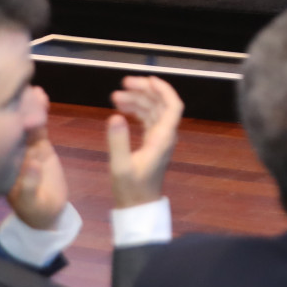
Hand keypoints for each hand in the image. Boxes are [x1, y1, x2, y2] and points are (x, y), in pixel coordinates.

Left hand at [5, 88, 69, 229]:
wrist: (48, 209)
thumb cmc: (36, 209)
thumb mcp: (31, 203)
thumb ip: (28, 186)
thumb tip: (32, 163)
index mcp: (0, 167)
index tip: (3, 112)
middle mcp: (8, 153)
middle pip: (7, 128)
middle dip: (13, 111)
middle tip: (17, 92)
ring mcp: (23, 147)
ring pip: (23, 123)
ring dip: (27, 106)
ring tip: (32, 90)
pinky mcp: (39, 144)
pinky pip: (38, 125)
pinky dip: (39, 111)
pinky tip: (41, 96)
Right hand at [105, 75, 183, 208]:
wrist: (137, 207)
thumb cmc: (131, 189)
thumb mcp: (121, 166)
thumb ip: (118, 141)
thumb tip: (115, 116)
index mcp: (163, 138)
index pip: (173, 106)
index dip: (163, 90)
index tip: (147, 79)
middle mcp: (165, 136)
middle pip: (161, 105)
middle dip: (144, 91)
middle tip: (122, 84)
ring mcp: (159, 139)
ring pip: (153, 111)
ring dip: (137, 100)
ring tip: (114, 96)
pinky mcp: (151, 144)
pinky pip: (147, 120)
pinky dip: (136, 111)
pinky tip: (121, 109)